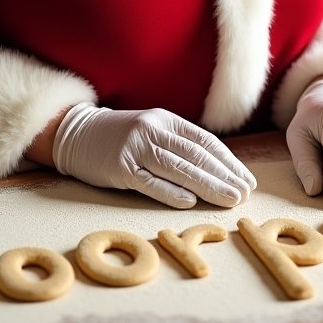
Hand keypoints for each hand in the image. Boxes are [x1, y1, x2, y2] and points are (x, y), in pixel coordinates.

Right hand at [51, 103, 256, 208]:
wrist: (76, 133)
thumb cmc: (121, 136)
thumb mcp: (152, 130)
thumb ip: (179, 145)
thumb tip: (217, 170)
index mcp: (166, 120)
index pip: (205, 142)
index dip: (229, 162)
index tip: (246, 180)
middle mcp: (153, 130)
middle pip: (196, 156)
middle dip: (224, 177)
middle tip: (244, 195)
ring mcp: (136, 148)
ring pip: (179, 169)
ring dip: (208, 186)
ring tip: (229, 200)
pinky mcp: (120, 168)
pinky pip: (150, 182)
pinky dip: (171, 192)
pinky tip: (191, 202)